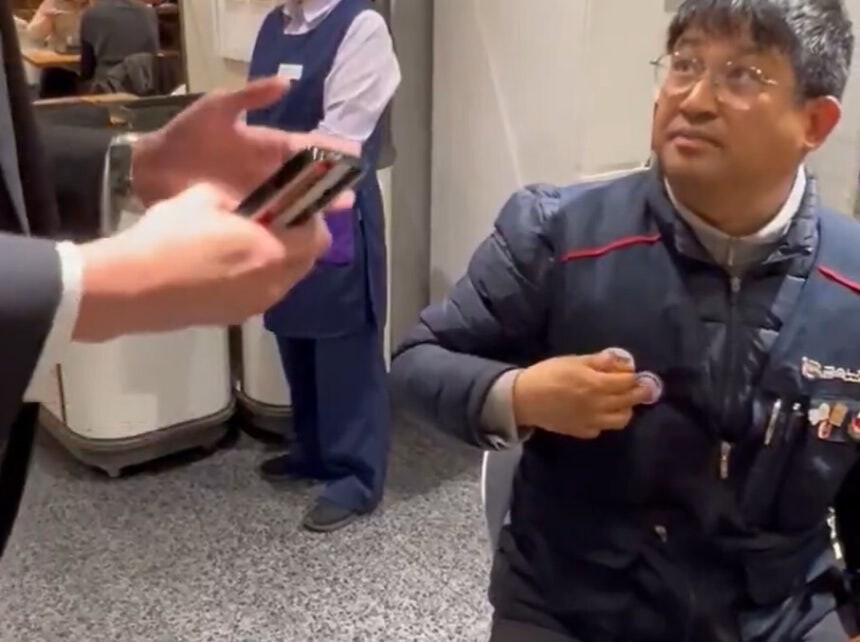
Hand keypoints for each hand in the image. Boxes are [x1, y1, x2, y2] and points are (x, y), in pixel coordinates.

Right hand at [73, 184, 330, 340]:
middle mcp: (274, 284)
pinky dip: (258, 279)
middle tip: (274, 222)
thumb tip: (244, 204)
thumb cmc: (169, 237)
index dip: (310, 218)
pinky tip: (227, 267)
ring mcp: (255, 306)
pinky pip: (261, 294)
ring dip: (278, 261)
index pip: (318, 237)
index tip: (292, 204)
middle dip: (298, 240)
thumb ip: (237, 198)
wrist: (130, 289)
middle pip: (306, 262)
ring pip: (285, 280)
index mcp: (273, 252)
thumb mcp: (204, 198)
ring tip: (248, 243)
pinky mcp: (234, 319)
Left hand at [130, 77, 359, 207]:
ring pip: (293, 203)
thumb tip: (286, 83)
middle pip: (305, 180)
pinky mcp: (243, 217)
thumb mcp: (216, 108)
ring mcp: (256, 197)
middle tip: (350, 196)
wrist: (152, 168)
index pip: (303, 148)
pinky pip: (271, 223)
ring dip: (314, 209)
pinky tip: (303, 236)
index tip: (352, 154)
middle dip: (328, 186)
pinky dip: (287, 228)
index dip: (328, 150)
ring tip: (335, 215)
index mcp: (265, 146)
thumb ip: (250, 96)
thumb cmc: (185, 136)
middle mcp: (266, 173)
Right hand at [512, 350, 651, 438]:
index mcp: (597, 384)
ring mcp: (592, 421)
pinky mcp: (583, 432)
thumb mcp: (573, 361)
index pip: (628, 381)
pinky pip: (603, 428)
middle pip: (630, 400)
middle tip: (642, 387)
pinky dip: (606, 420)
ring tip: (620, 401)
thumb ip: (598, 361)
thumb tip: (620, 360)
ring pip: (622, 419)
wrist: (524, 399)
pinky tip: (599, 412)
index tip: (636, 372)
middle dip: (640, 392)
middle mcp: (600, 405)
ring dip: (626, 409)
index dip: (635, 375)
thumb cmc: (548, 374)